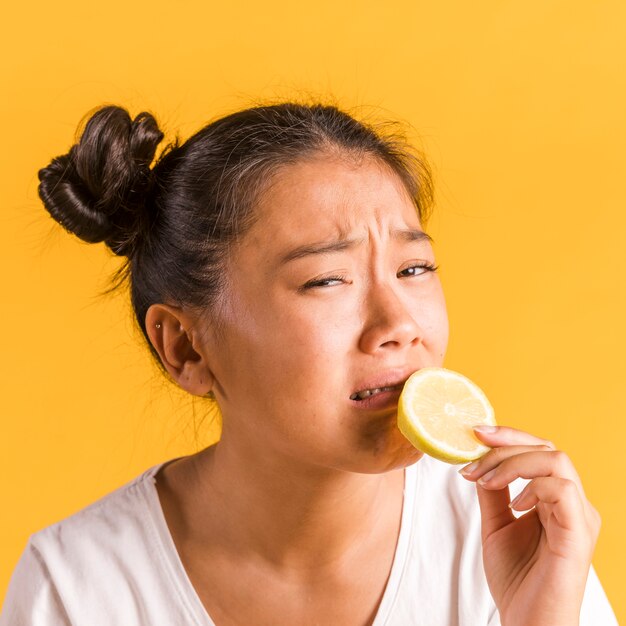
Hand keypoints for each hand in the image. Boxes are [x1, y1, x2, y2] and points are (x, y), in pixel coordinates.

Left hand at [459, 425, 600, 625]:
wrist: (526, 623)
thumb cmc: (516, 579)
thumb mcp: (495, 523)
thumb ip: (492, 491)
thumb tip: (479, 459)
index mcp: (555, 498)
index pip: (539, 449)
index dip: (508, 436)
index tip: (475, 433)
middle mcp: (572, 502)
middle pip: (547, 447)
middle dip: (505, 445)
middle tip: (473, 457)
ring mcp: (579, 516)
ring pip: (556, 460)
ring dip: (513, 463)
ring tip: (486, 481)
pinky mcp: (578, 533)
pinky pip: (563, 489)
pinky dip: (532, 487)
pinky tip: (513, 504)